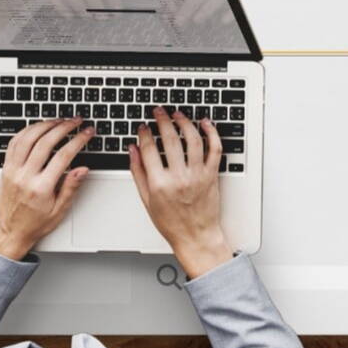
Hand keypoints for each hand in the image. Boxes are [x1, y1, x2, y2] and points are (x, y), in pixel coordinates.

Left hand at [0, 118, 93, 259]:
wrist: (9, 232)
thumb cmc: (34, 224)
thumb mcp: (59, 210)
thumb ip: (71, 187)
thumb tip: (82, 169)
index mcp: (41, 188)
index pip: (63, 156)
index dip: (78, 140)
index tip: (87, 132)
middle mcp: (25, 176)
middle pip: (45, 142)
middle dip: (63, 127)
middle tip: (75, 121)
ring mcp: (13, 170)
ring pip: (27, 138)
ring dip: (44, 125)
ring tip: (58, 120)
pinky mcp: (6, 168)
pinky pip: (14, 143)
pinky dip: (27, 131)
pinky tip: (38, 127)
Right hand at [128, 107, 232, 278]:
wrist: (196, 235)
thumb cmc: (171, 222)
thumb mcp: (146, 199)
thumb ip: (138, 172)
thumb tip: (132, 149)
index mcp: (159, 183)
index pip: (149, 149)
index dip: (144, 133)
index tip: (143, 126)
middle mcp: (179, 177)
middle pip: (170, 139)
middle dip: (163, 120)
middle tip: (159, 112)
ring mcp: (197, 175)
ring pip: (193, 139)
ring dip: (185, 122)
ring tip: (178, 114)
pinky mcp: (212, 175)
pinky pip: (215, 149)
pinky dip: (212, 133)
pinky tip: (205, 124)